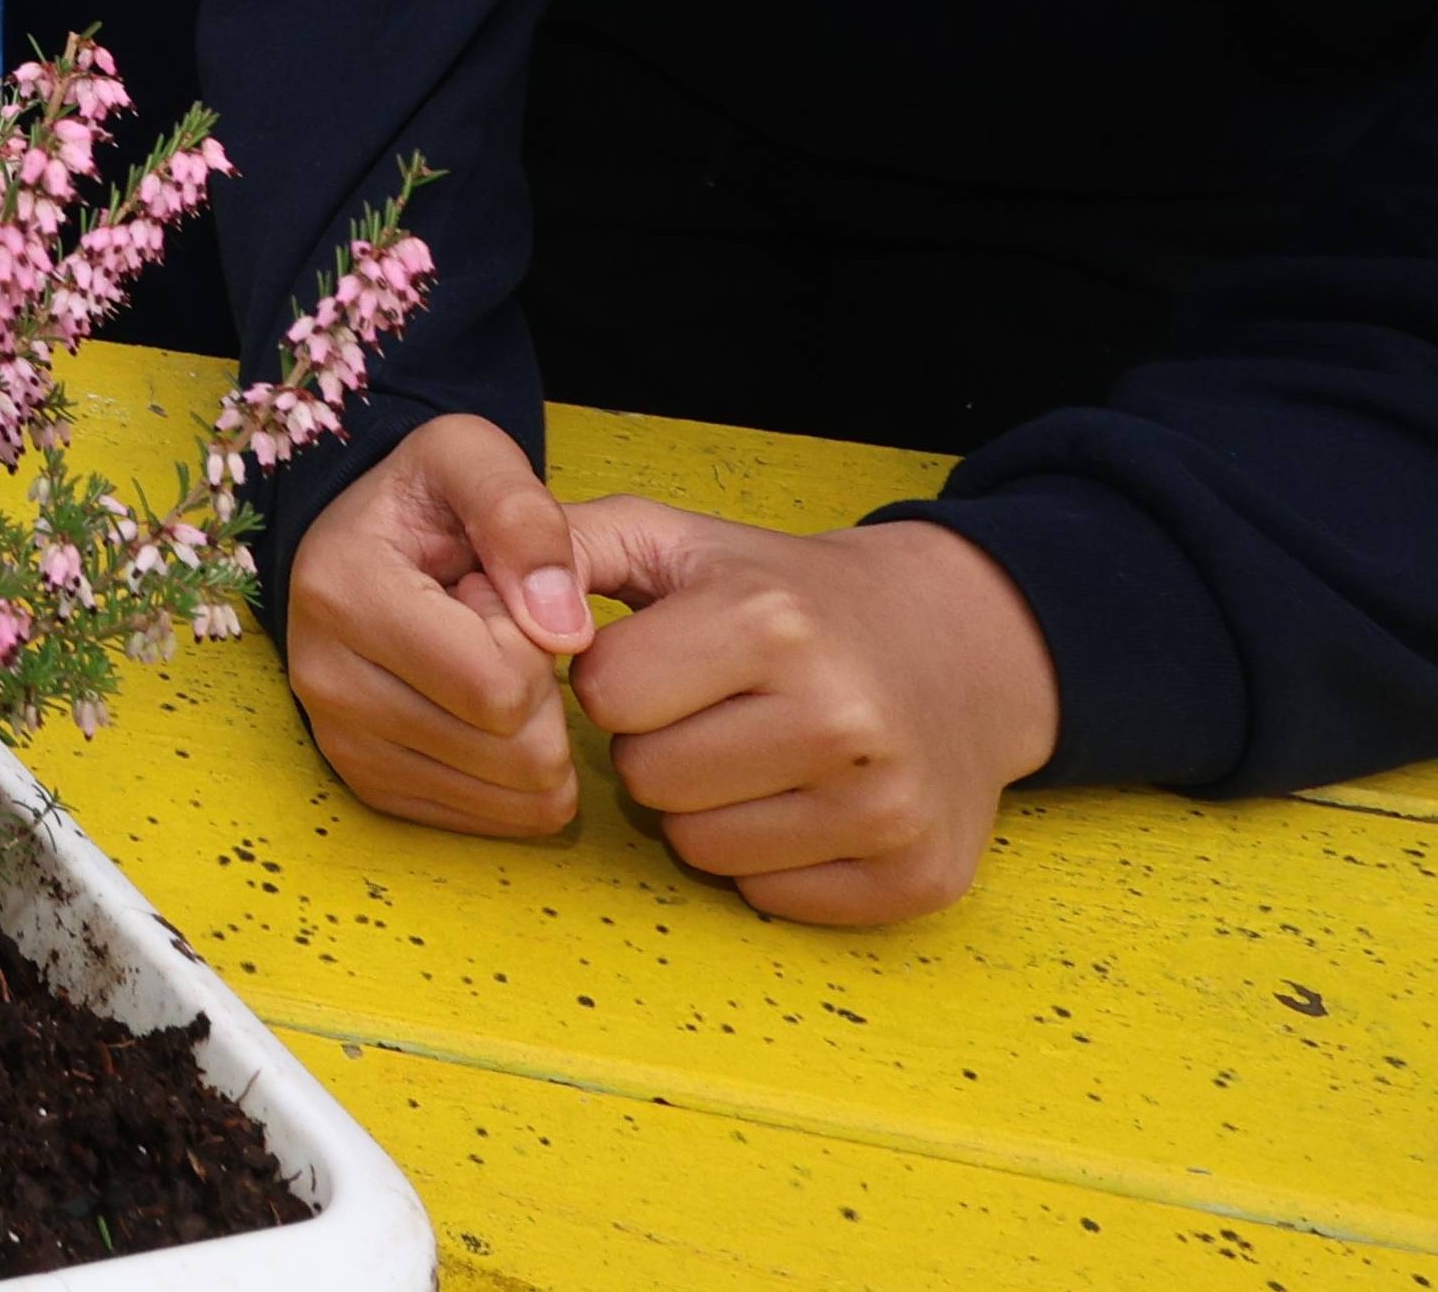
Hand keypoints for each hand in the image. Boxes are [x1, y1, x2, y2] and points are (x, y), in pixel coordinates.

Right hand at [281, 414, 603, 837]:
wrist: (362, 541)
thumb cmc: (425, 498)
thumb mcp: (471, 455)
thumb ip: (523, 516)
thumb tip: (565, 629)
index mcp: (343, 593)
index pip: (499, 685)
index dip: (538, 641)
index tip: (504, 591)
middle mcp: (325, 681)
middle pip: (515, 753)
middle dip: (545, 694)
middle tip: (505, 633)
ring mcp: (342, 744)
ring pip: (516, 798)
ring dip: (535, 733)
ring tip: (492, 665)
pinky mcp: (368, 785)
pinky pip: (494, 821)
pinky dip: (517, 773)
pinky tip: (484, 709)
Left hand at [559, 500, 1060, 924]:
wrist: (959, 645)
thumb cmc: (788, 593)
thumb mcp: (679, 540)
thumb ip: (566, 543)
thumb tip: (478, 593)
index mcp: (772, 622)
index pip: (605, 697)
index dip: (617, 680)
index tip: (666, 659)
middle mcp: (838, 718)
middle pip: (648, 781)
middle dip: (659, 746)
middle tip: (716, 709)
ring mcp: (885, 807)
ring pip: (699, 849)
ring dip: (706, 807)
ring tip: (758, 750)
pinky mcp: (914, 878)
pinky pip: (768, 896)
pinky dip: (768, 856)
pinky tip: (805, 799)